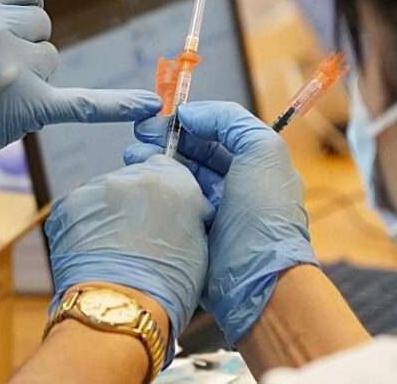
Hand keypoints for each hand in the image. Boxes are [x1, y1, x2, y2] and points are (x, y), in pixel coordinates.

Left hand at [45, 156, 211, 366]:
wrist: (120, 309)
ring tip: (112, 251)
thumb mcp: (198, 245)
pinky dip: (82, 227)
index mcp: (176, 183)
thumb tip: (175, 210)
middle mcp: (137, 176)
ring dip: (106, 214)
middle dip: (133, 201)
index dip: (161, 190)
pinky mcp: (69, 203)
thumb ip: (185, 213)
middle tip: (135, 237)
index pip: (167, 167)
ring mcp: (99, 187)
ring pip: (103, 194)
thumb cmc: (165, 290)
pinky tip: (92, 253)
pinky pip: (78, 209)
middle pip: (133, 178)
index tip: (155, 207)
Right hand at [125, 102, 316, 344]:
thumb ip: (230, 120)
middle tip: (136, 139)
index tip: (157, 119)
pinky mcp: (190, 239)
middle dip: (163, 144)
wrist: (258, 281)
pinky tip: (136, 186)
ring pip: (175, 182)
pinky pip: (167, 210)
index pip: (213, 137)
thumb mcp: (263, 150)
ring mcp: (209, 216)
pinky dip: (152, 196)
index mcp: (252, 168)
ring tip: (130, 159)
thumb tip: (191, 114)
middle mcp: (231, 189)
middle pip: (191, 157)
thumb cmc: (265, 213)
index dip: (186, 125)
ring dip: (153, 166)